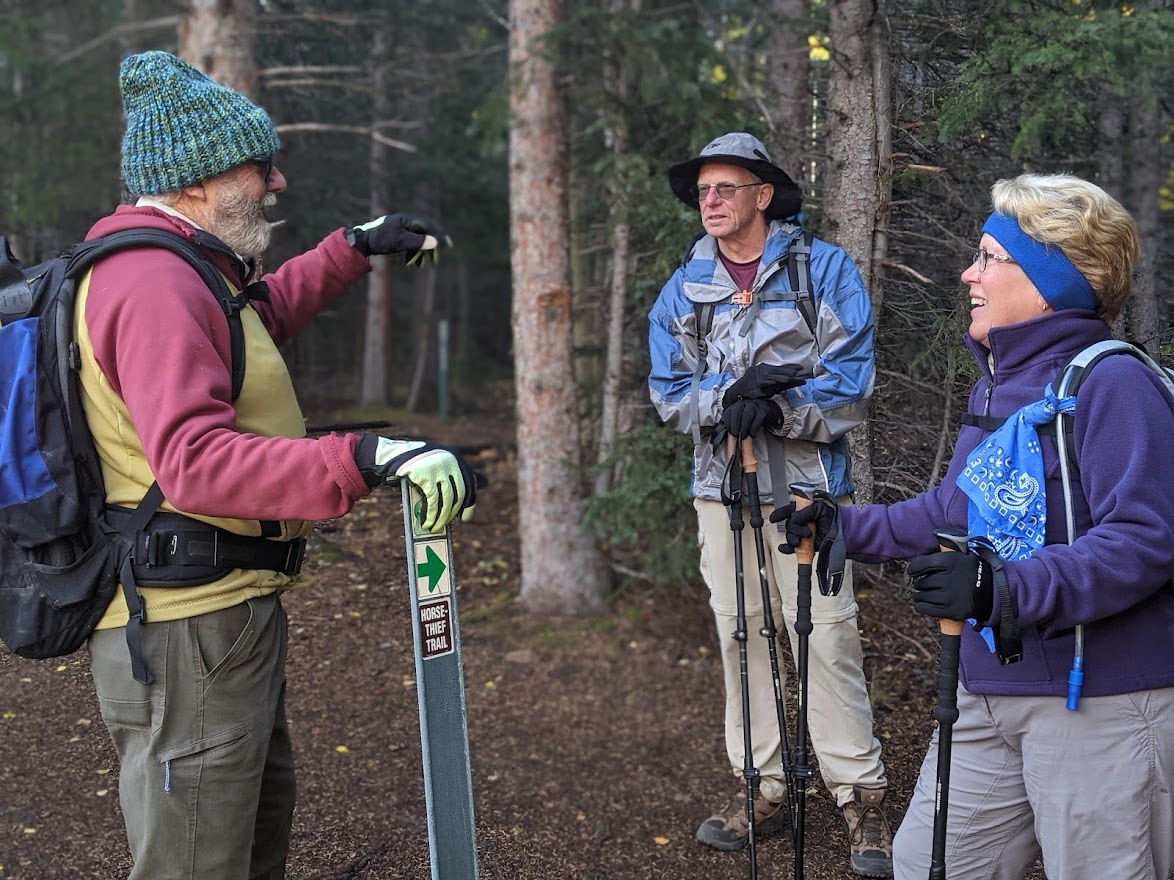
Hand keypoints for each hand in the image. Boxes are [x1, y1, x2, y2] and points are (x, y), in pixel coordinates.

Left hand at [347, 213, 452, 263]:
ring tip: (427, 262)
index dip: (440, 236)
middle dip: (434, 243)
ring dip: (424, 250)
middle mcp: (407, 221)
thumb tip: (436, 242)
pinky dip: (415, 251)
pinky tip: (415, 261)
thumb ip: (418, 241)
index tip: (448, 245)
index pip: (429, 226)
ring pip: (419, 237)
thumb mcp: (401, 241)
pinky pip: (412, 241)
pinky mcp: (398, 234)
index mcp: (408, 219)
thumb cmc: (381, 239)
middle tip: (442, 253)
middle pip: (426, 231)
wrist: (363, 240)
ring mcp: (402, 227)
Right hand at [355, 436, 475, 532]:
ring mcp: (439, 468)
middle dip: (452, 513)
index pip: (469, 484)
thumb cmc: (413, 465)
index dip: (469, 503)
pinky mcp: (426, 476)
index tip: (465, 518)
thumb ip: (445, 479)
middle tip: (444, 525)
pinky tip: (427, 522)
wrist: (391, 454)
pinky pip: (433, 501)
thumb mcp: (434, 465)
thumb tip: (454, 508)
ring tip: (434, 528)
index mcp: (455, 459)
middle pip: (459, 493)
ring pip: (447, 499)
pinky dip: (432, 515)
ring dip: (442, 518)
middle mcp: (451, 461)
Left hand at [717, 398, 782, 439]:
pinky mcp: (764, 409)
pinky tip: (752, 434)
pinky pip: (758, 417)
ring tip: (743, 436)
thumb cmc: (753, 419)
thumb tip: (719, 437)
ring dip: (744, 426)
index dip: (727, 421)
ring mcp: (755, 404)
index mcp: (737, 405)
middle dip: (735, 424)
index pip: (729, 411)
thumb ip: (731, 425)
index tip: (729, 431)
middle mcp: (745, 403)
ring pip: (747, 413)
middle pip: (737, 411)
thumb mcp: (741, 420)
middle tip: (735, 435)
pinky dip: (754, 427)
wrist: (770, 413)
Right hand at [722, 363, 805, 406]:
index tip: (800, 368)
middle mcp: (763, 370)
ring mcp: (759, 375)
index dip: (790, 367)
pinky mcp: (756, 381)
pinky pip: (766, 381)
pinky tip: (779, 381)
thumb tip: (789, 381)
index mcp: (766, 370)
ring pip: (774, 374)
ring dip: (783, 375)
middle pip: (779, 370)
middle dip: (790, 370)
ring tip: (792, 376)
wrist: (737, 392)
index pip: (780, 368)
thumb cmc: (751, 389)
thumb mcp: (765, 384)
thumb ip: (776, 382)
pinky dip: (773, 381)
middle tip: (800, 370)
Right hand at [769, 492, 837, 553]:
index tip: (773, 519)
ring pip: (789, 536)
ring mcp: (800, 533)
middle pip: (788, 525)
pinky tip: (785, 548)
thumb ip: (807, 511)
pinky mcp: (802, 544)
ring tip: (803, 540)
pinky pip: (790, 547)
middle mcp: (798, 522)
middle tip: (807, 532)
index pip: (786, 511)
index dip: (778, 514)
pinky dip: (786, 549)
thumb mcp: (820, 508)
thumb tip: (795, 517)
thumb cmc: (830, 517)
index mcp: (801, 510)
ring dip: (794, 539)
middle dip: (795, 529)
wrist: (839, 531)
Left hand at [905, 550, 993, 621]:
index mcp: (952, 562)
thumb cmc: (974, 571)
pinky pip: (927, 608)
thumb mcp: (964, 554)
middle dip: (920, 583)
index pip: (923, 564)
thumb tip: (935, 533)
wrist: (994, 593)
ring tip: (922, 594)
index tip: (911, 572)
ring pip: (923, 595)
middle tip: (922, 584)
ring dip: (919, 595)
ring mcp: (952, 596)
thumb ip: (948, 547)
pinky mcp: (953, 611)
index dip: (914, 569)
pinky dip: (920, 606)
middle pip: (923, 582)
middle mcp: (951, 578)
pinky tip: (921, 603)